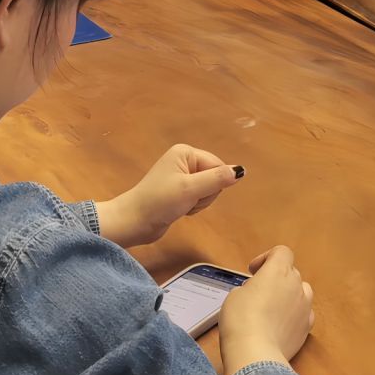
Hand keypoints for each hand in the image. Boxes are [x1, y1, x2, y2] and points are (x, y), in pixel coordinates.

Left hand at [96, 144, 240, 245]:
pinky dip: (193, 206)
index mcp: (186, 152)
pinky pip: (199, 198)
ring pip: (209, 190)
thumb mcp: (190, 189)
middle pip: (215, 177)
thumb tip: (241, 170)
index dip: (213, 184)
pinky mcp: (179, 192)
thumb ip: (217, 179)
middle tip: (187, 200)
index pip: (218, 166)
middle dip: (205, 194)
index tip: (195, 193)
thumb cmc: (159, 202)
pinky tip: (180, 210)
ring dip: (199, 202)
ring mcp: (181, 177)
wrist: (133, 222)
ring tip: (182, 206)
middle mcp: (184, 161)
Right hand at [219, 245, 315, 373]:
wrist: (255, 353)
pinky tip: (280, 326)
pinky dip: (294, 316)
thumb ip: (251, 287)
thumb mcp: (235, 295)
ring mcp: (306, 307)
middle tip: (258, 293)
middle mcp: (297, 285)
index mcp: (278, 270)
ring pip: (301, 293)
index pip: (282, 252)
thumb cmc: (240, 319)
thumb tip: (257, 293)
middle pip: (291, 273)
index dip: (267, 258)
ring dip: (289, 296)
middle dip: (276, 279)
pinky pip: (303, 314)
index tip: (254, 271)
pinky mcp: (307, 328)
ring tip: (272, 309)